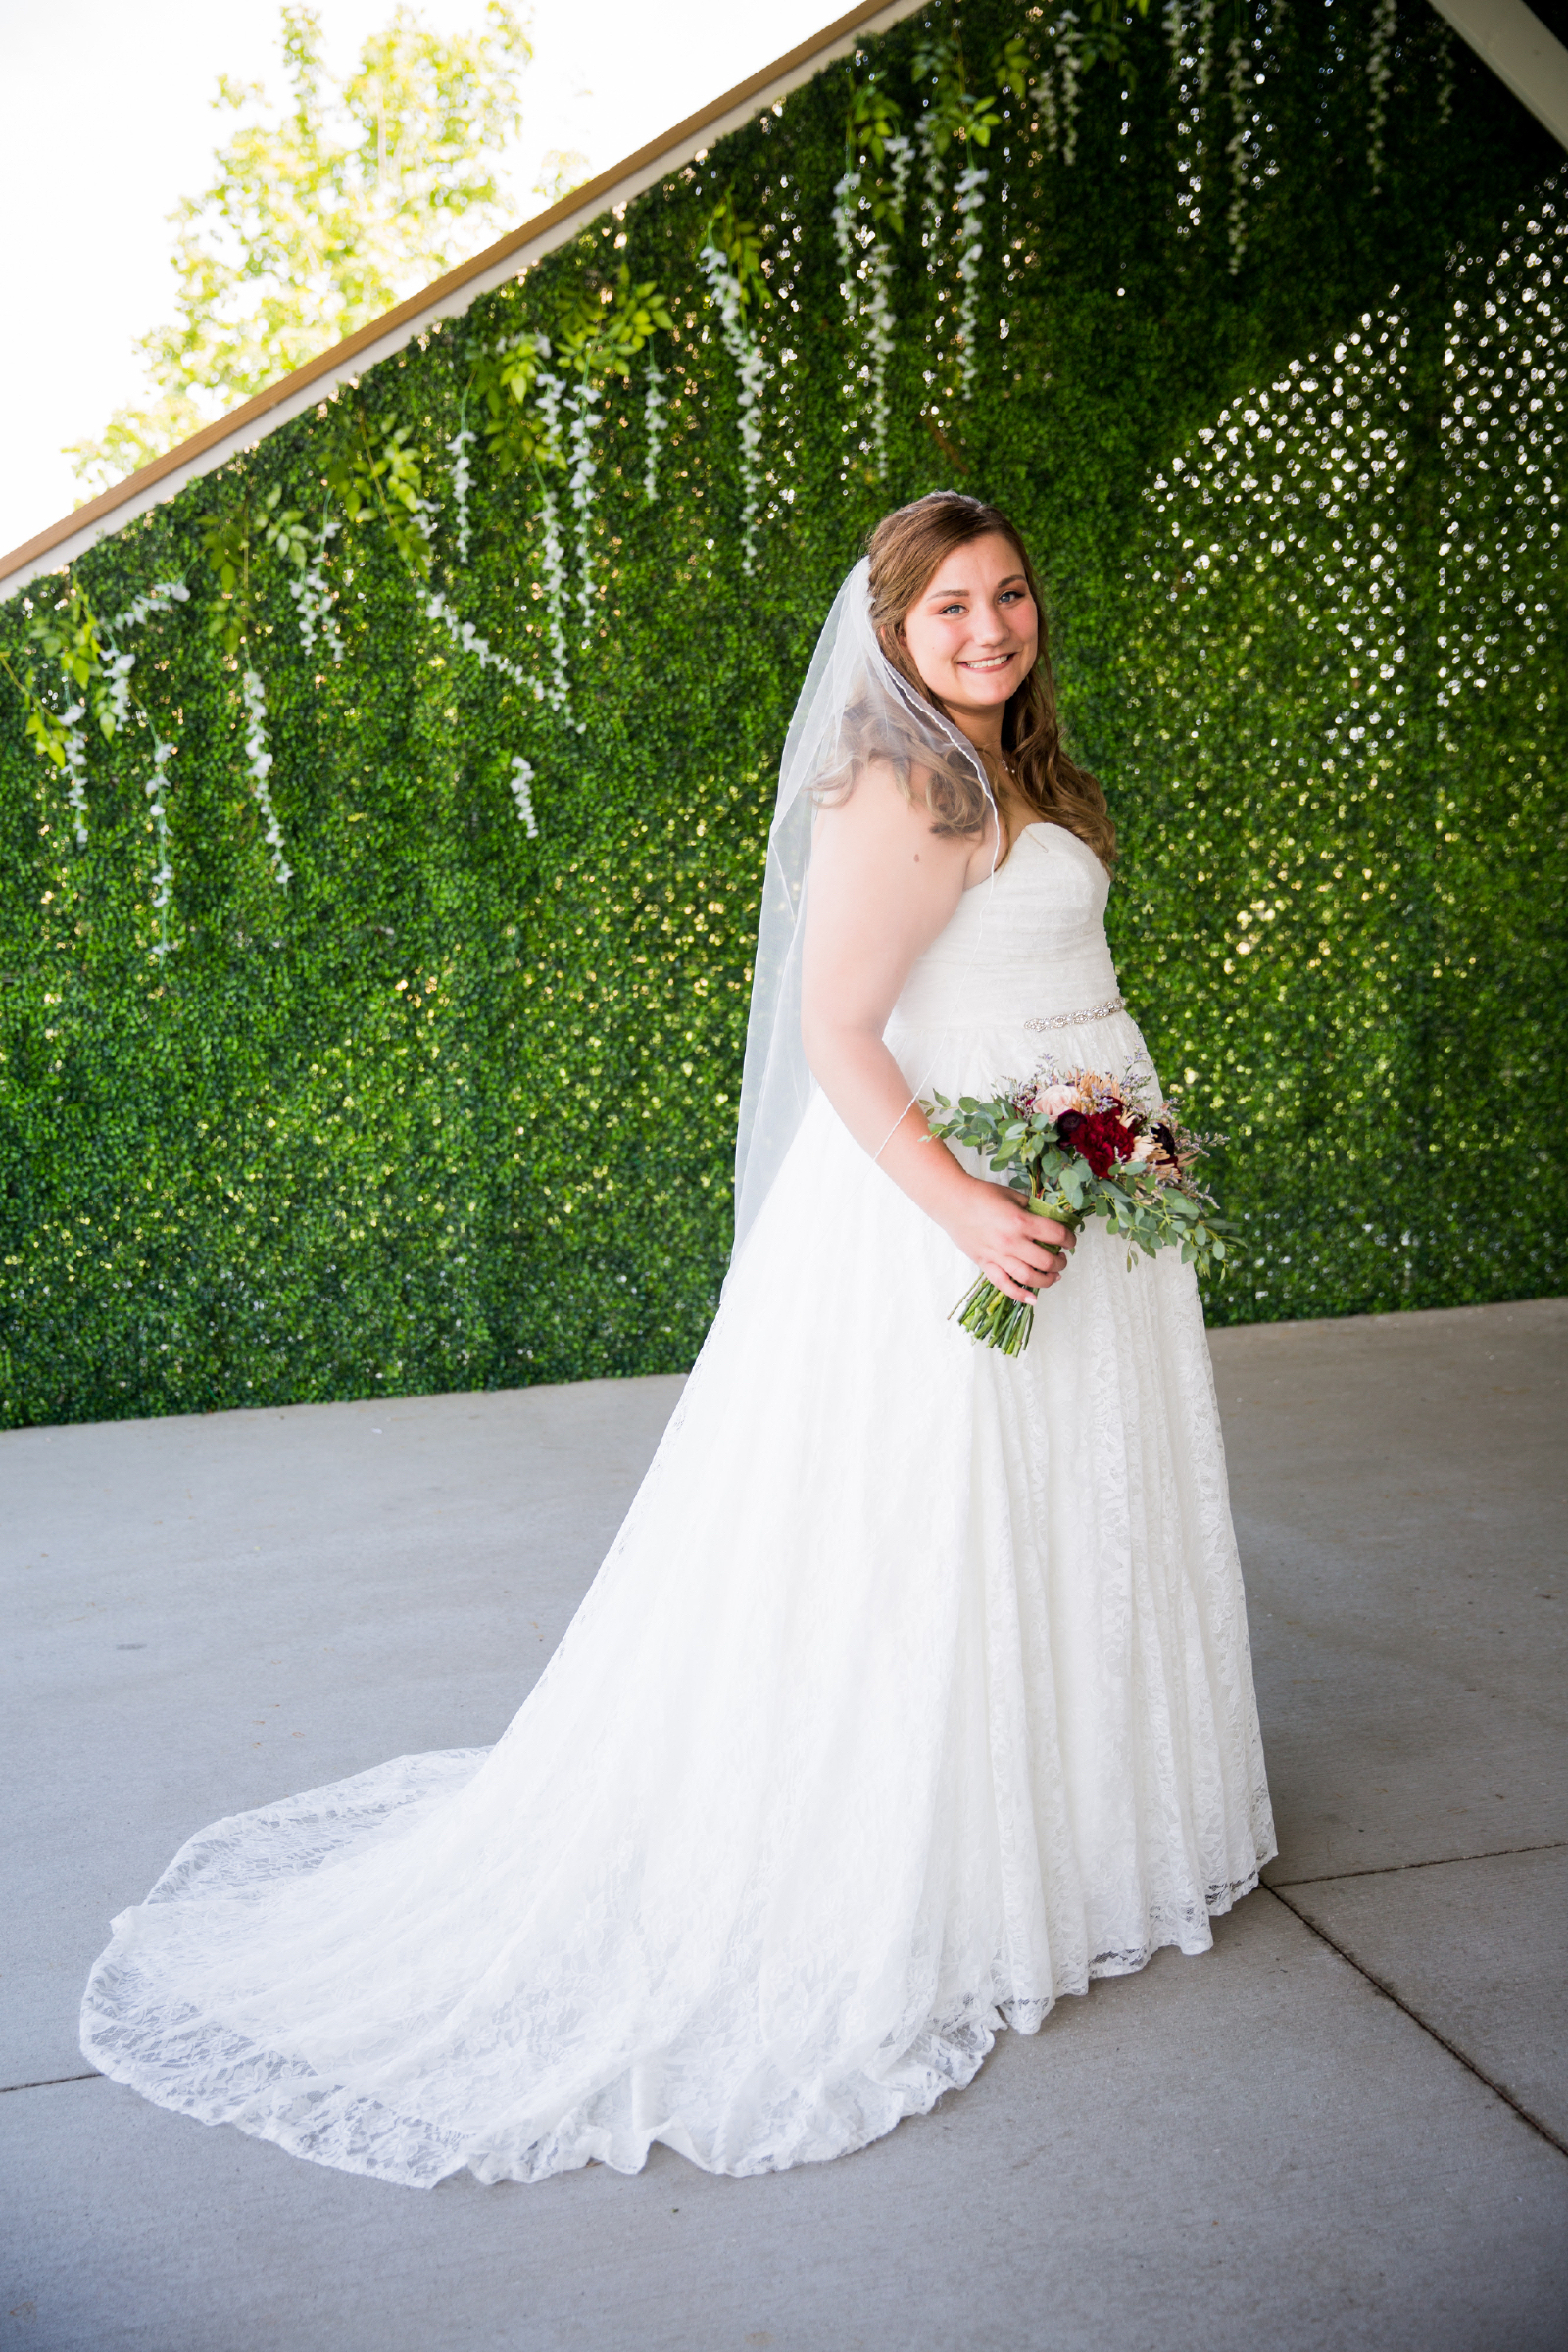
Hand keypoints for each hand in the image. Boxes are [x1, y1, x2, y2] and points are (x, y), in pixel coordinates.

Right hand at [939, 1176, 1074, 1304]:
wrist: (952, 1201)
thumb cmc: (981, 1195)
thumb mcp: (1012, 1195)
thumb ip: (1032, 1208)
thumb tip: (1049, 1217)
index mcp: (1021, 1222)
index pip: (1056, 1234)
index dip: (1069, 1238)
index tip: (1071, 1239)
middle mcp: (1011, 1242)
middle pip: (1046, 1261)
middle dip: (1061, 1262)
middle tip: (1062, 1259)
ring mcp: (998, 1256)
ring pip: (1029, 1278)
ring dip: (1047, 1280)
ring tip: (1053, 1276)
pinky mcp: (985, 1264)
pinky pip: (1004, 1285)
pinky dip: (1020, 1295)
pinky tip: (1033, 1299)